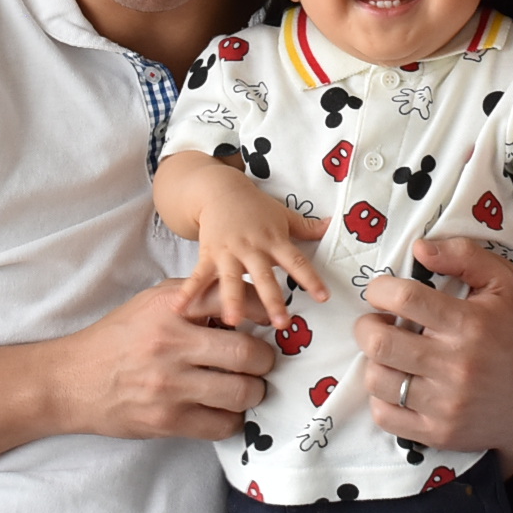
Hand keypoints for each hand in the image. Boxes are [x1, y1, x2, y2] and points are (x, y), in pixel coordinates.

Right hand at [49, 284, 277, 441]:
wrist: (71, 380)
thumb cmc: (118, 338)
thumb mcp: (153, 302)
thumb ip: (198, 298)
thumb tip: (249, 302)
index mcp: (171, 307)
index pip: (236, 300)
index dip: (266, 312)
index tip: (276, 321)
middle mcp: (171, 343)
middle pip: (249, 353)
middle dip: (265, 361)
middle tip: (262, 362)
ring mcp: (169, 385)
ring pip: (242, 392)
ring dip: (253, 392)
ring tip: (245, 387)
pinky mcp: (166, 420)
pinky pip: (222, 425)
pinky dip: (231, 419)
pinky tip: (222, 409)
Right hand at [177, 185, 329, 330]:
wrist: (219, 189)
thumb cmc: (255, 206)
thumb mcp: (283, 214)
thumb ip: (307, 227)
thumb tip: (334, 226)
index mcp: (274, 240)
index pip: (297, 262)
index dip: (310, 279)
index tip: (323, 298)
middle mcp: (253, 247)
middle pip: (265, 276)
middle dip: (272, 300)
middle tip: (281, 323)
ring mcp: (229, 252)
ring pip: (233, 279)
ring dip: (233, 300)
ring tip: (233, 322)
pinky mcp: (208, 254)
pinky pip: (199, 276)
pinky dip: (189, 292)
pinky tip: (178, 309)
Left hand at [357, 238, 512, 472]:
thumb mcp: (502, 284)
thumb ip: (464, 255)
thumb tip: (418, 249)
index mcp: (468, 324)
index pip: (405, 298)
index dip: (380, 290)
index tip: (381, 292)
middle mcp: (455, 365)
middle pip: (379, 342)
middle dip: (366, 326)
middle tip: (376, 322)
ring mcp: (445, 404)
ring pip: (376, 379)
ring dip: (373, 361)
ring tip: (389, 354)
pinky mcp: (437, 433)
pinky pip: (384, 415)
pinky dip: (381, 397)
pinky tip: (396, 383)